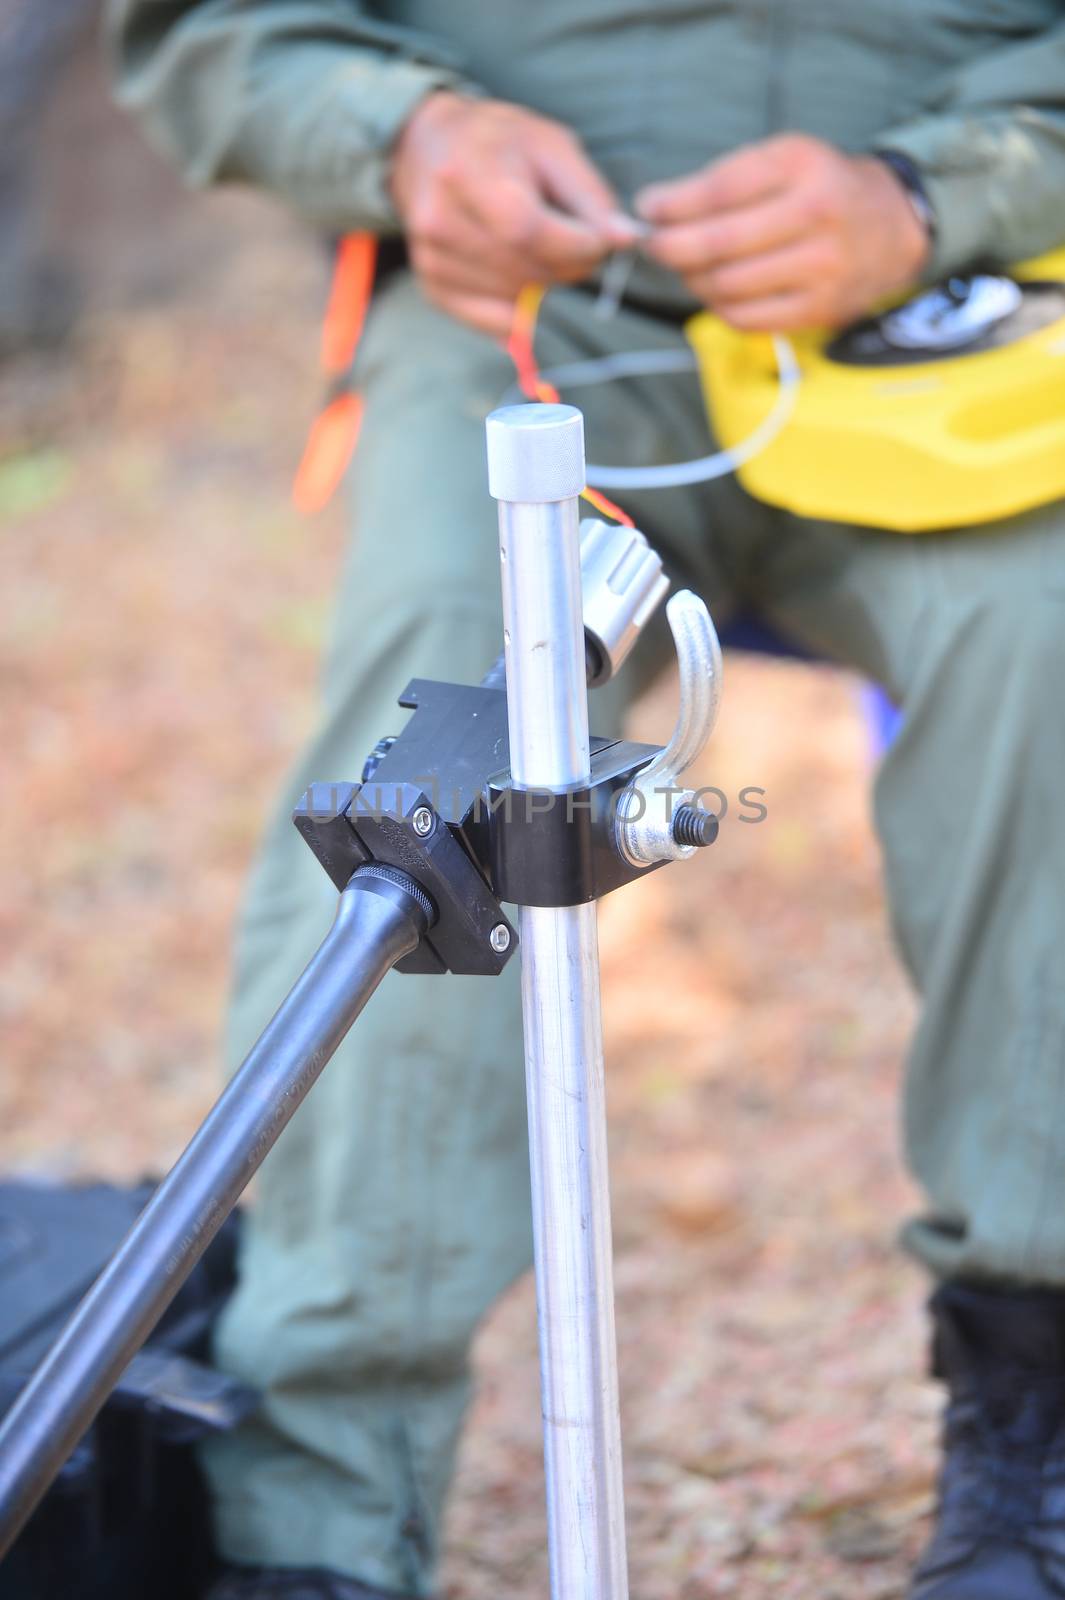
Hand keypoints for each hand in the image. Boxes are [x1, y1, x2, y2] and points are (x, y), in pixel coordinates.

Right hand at [391, 92, 640, 336]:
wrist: (428, 149)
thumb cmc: (499, 143)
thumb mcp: (551, 146)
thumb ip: (590, 195)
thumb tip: (625, 239)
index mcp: (469, 173)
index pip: (529, 232)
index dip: (576, 245)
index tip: (597, 240)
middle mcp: (441, 221)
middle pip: (526, 270)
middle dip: (568, 265)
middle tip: (574, 243)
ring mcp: (433, 260)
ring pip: (516, 299)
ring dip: (546, 284)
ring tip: (540, 248)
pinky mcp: (434, 288)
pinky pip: (495, 322)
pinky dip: (522, 308)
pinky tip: (523, 276)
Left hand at [636, 134, 930, 331]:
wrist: (892, 227)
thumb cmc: (818, 190)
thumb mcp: (783, 161)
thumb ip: (723, 180)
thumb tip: (654, 210)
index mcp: (802, 165)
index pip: (720, 190)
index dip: (673, 205)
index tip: (647, 209)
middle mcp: (817, 213)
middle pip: (720, 243)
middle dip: (672, 248)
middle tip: (654, 246)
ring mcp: (822, 266)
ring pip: (728, 285)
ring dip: (694, 280)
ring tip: (689, 268)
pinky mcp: (820, 308)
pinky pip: (747, 318)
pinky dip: (719, 307)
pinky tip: (717, 291)